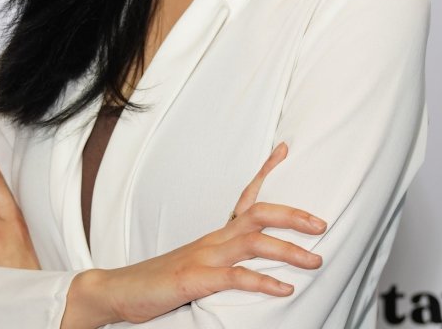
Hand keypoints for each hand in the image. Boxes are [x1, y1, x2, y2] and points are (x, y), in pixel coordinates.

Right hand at [65, 143, 326, 326]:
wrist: (118, 291)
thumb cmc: (160, 282)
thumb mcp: (198, 266)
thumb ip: (223, 261)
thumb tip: (250, 265)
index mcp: (215, 236)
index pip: (245, 197)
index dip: (266, 172)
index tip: (284, 149)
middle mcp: (212, 240)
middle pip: (258, 214)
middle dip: (293, 215)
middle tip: (323, 223)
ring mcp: (204, 257)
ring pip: (252, 242)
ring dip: (288, 249)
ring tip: (316, 259)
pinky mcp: (195, 279)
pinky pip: (235, 277)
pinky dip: (262, 281)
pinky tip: (284, 288)